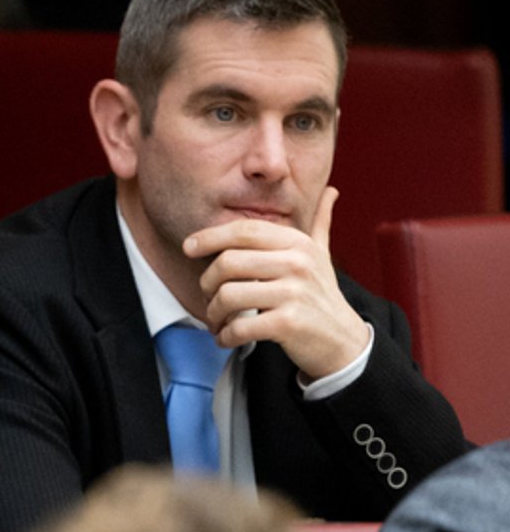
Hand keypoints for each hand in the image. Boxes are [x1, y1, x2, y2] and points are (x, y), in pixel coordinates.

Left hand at [183, 186, 371, 380]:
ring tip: (218, 321)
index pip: (243, 231)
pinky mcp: (289, 323)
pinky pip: (239, 327)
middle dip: (207, 284)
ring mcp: (294, 293)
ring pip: (227, 296)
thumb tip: (331, 191)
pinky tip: (227, 337)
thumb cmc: (321, 295)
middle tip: (209, 298)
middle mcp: (297, 263)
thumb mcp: (321, 255)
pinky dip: (226, 336)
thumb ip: (319, 223)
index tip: (188, 247)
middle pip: (227, 263)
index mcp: (297, 243)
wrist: (343, 340)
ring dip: (213, 314)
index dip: (209, 237)